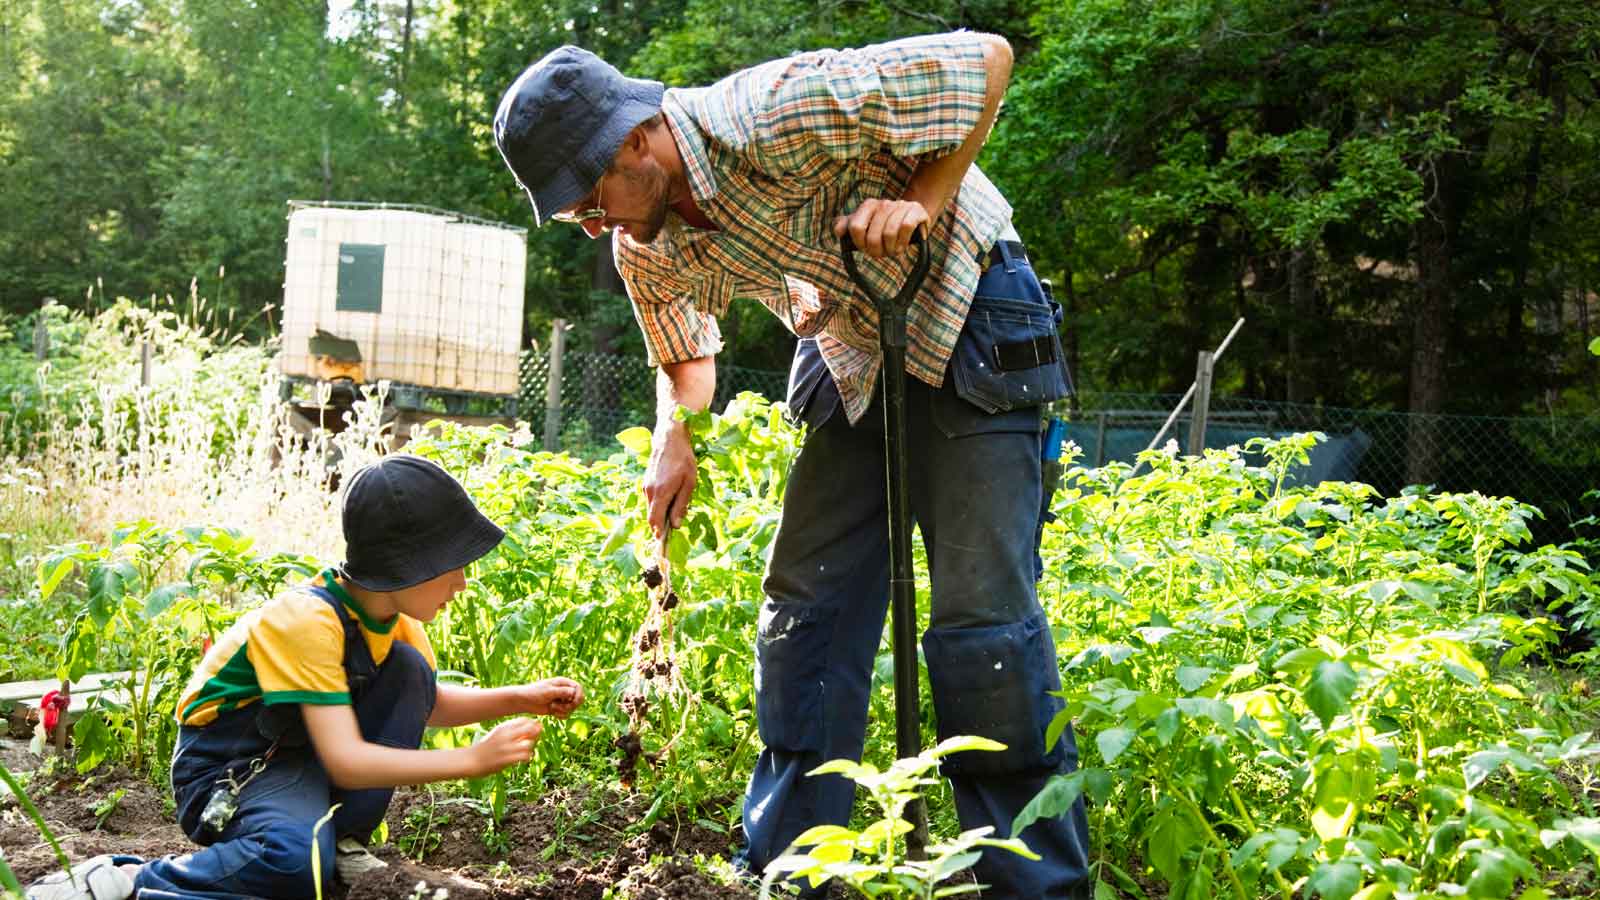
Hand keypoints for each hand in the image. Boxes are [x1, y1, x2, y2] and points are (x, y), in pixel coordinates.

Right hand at [470, 717, 541, 775]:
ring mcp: (506, 747)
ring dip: (530, 748)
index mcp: (503, 727)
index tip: (529, 733)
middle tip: (531, 741)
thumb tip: (531, 728)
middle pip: (530, 729)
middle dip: (535, 735)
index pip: (525, 720)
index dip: (532, 725)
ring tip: (525, 752)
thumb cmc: (486, 748)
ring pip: (529, 744)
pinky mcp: (506, 759)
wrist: (471, 760)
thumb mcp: (497, 733)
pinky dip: (527, 757)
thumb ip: (512, 730)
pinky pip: (525, 756)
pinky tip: (523, 759)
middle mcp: (505, 735)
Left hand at [524, 677, 583, 717]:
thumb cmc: (535, 693)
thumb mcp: (549, 691)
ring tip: (553, 708)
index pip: (578, 688)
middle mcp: (564, 691)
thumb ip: (562, 691)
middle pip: (578, 699)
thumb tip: (574, 692)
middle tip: (563, 707)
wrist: (525, 702)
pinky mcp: (558, 709)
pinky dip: (561, 715)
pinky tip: (553, 713)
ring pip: (572, 708)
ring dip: (564, 710)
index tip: (574, 701)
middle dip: (572, 705)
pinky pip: (566, 714)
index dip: (579, 695)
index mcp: (563, 683)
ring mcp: (562, 700)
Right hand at [643, 419, 696, 536]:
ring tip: (676, 510)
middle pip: (652, 517)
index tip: (664, 543)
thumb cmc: (683, 460)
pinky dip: (659, 504)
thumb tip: (675, 525)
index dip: (658, 533)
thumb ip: (681, 505)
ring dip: (661, 514)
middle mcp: (649, 492)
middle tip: (674, 530)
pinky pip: (651, 499)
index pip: (654, 521)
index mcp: (661, 493)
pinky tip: (671, 498)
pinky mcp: (646, 482)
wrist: (669, 438)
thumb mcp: (689, 483)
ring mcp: (646, 486)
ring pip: (652, 508)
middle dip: (661, 526)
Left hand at [832, 198, 929, 257]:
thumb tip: (838, 231)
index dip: (859, 243)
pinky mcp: (916, 211)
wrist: (913, 216)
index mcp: (868, 205)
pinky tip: (902, 245)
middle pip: (873, 236)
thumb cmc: (885, 225)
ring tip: (893, 251)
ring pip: (889, 233)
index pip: (856, 227)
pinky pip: (905, 228)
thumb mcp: (866, 224)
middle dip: (876, 250)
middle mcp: (883, 203)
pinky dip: (903, 242)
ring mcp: (900, 205)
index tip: (865, 248)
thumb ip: (847, 226)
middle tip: (881, 253)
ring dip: (891, 249)